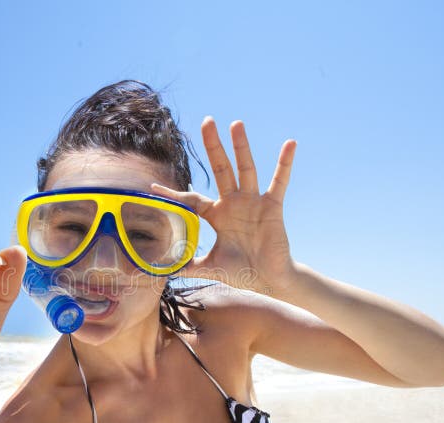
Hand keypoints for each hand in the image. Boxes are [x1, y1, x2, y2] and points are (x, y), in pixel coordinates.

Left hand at [152, 117, 298, 295]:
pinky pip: (279, 182)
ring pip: (245, 169)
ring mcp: (253, 202)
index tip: (153, 187)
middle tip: (207, 121)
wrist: (269, 280)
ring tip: (235, 123)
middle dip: (213, 146)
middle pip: (220, 169)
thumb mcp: (208, 267)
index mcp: (217, 214)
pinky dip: (285, 163)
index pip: (192, 198)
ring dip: (241, 147)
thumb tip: (161, 273)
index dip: (173, 193)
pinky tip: (290, 143)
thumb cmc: (241, 272)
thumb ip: (186, 266)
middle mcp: (234, 203)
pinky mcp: (272, 207)